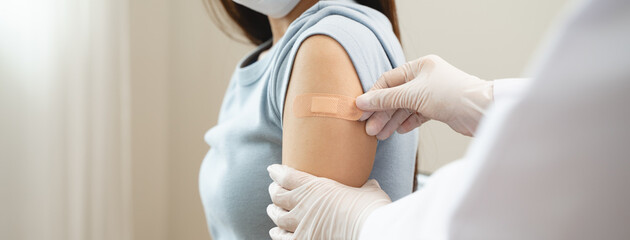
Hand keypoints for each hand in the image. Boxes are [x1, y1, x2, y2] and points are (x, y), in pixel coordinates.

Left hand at [266, 164, 390, 239]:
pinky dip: (277, 233)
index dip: (277, 172)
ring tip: (272, 209)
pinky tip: (275, 231)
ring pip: (277, 216)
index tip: (273, 170)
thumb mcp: (369, 191)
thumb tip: (371, 184)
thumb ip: (365, 187)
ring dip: (273, 211)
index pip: (287, 176)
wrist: (370, 231)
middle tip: (274, 189)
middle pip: (278, 196)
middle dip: (274, 191)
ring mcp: (301, 225)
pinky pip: (282, 238)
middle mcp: (303, 204)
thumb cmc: (370, 209)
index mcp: (316, 187)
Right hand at [357, 55, 493, 137]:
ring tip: (380, 135)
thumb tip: (361, 102)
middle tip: (369, 129)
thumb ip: (386, 99)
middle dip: (382, 113)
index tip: (360, 111)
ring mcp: (432, 93)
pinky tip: (399, 131)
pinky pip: (416, 115)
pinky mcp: (439, 108)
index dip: (373, 96)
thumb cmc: (451, 95)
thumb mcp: (413, 95)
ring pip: (405, 107)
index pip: (388, 80)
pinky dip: (407, 123)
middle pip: (395, 95)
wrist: (481, 111)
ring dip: (391, 121)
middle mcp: (426, 78)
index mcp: (420, 66)